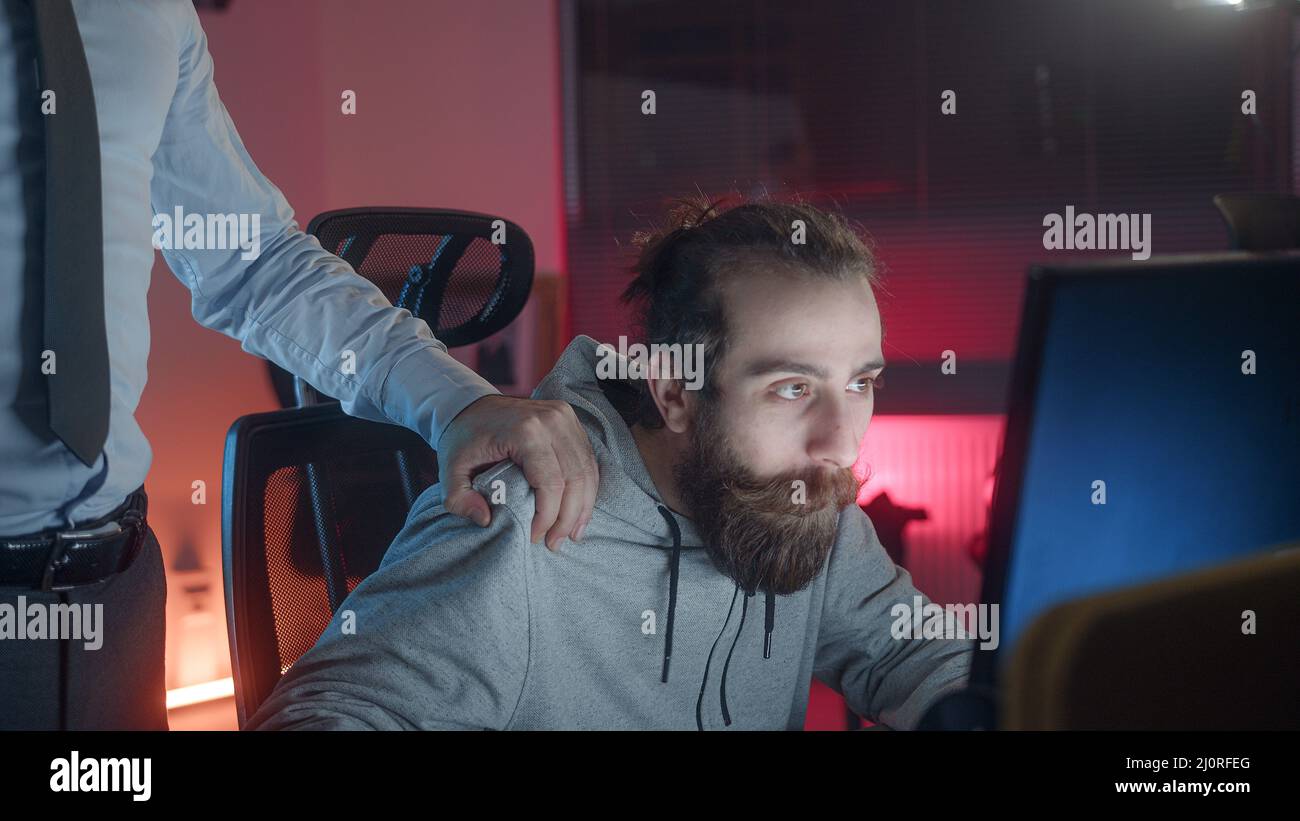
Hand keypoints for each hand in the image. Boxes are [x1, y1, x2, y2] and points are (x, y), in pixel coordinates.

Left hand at [437, 394, 597, 549]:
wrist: (470, 404)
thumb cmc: (463, 438)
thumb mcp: (449, 470)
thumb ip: (459, 499)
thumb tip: (486, 521)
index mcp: (525, 430)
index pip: (550, 482)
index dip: (547, 516)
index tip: (535, 537)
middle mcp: (552, 421)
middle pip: (575, 479)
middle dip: (567, 518)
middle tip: (554, 543)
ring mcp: (565, 418)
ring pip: (586, 471)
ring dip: (582, 507)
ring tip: (571, 534)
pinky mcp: (570, 420)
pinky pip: (587, 461)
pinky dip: (586, 490)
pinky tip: (578, 513)